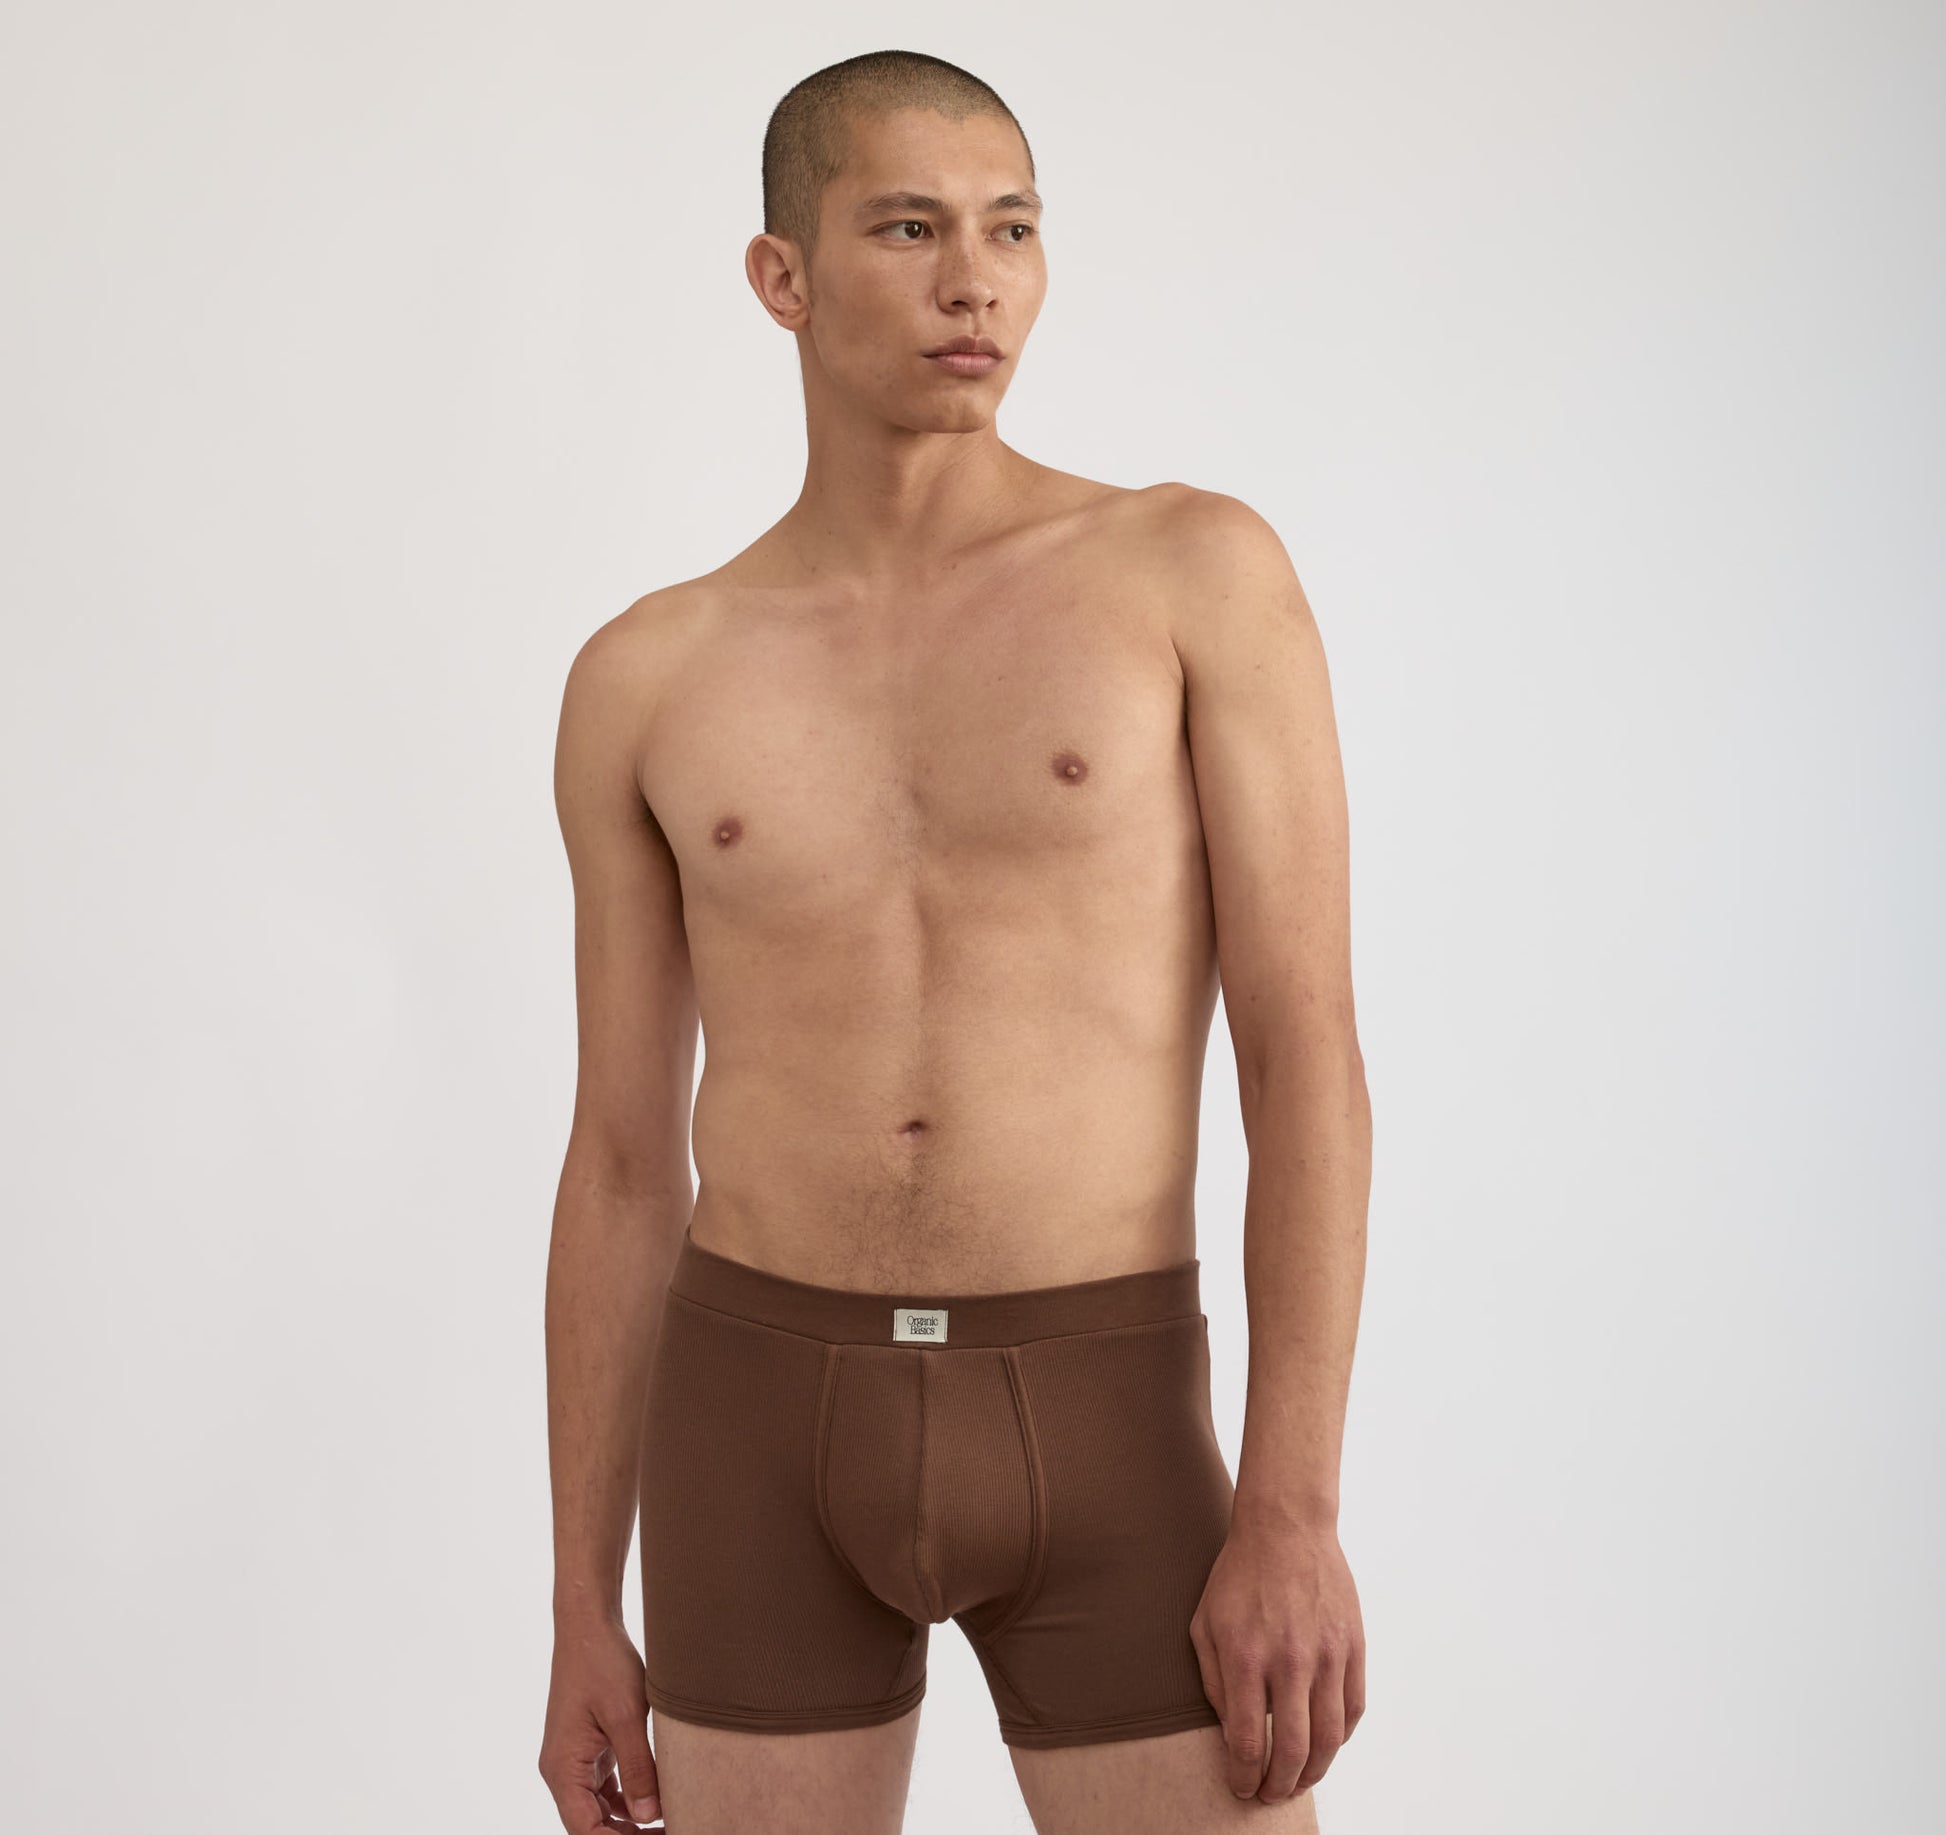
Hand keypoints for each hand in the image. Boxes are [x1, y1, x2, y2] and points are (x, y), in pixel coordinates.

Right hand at [538, 1613, 662, 1830]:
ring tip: (671, 1822)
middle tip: (676, 1829)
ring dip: (632, 1822)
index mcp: (562, 1770)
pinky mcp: (589, 1749)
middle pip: (593, 1826)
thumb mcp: (626, 1717)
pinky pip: (606, 1789)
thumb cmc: (603, 1663)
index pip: (585, 1831)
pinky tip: (657, 1801)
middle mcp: (563, 1771)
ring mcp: (574, 1761)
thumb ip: (637, 1769)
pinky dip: (629, 1800)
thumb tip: (649, 1817)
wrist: (589, 1625)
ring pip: (601, 1811)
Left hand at [1189, 1512, 1365, 1802]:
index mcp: (1246, 1655)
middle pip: (1293, 1750)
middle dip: (1279, 1786)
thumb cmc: (1239, 1576)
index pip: (1248, 1740)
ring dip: (1314, 1772)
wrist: (1286, 1528)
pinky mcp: (1353, 1646)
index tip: (1241, 1787)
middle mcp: (1289, 1659)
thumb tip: (1232, 1734)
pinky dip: (1340, 1737)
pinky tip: (1324, 1744)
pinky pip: (1353, 1709)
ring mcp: (1327, 1654)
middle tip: (1270, 1794)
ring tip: (1298, 1780)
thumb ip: (1215, 1683)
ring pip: (1330, 1739)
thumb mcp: (1205, 1625)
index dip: (1244, 1776)